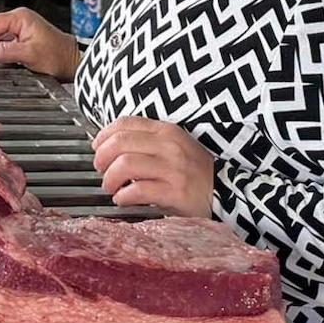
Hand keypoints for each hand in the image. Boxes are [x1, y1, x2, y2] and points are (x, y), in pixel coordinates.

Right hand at [0, 7, 80, 79]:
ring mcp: (21, 28)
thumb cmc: (58, 56)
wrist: (73, 63)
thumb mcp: (29, 55)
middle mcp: (20, 19)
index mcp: (21, 17)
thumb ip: (5, 52)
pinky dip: (1, 50)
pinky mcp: (23, 37)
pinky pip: (5, 41)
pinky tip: (4, 59)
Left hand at [93, 117, 214, 217]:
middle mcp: (170, 146)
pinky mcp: (176, 192)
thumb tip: (110, 146)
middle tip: (100, 169)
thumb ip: (147, 142)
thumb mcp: (174, 148)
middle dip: (102, 157)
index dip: (104, 135)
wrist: (226, 195)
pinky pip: (138, 190)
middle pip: (120, 143)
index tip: (97, 146)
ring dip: (110, 178)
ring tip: (110, 186)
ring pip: (126, 164)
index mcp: (167, 131)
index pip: (125, 123)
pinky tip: (122, 199)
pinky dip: (123, 195)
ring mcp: (174, 169)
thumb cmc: (194, 172)